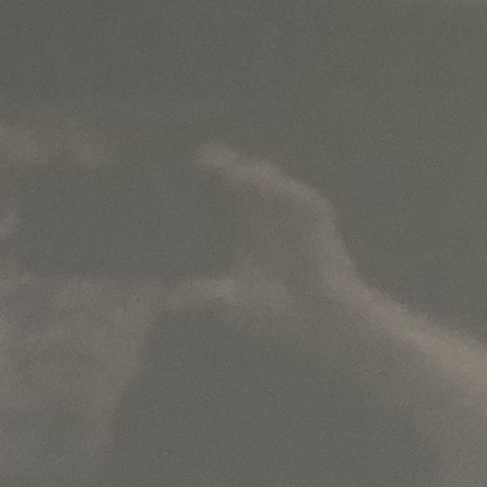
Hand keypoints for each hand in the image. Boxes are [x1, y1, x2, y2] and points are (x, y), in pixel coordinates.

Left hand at [170, 147, 369, 348]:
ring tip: (234, 171)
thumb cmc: (279, 313)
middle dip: (232, 165)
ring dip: (257, 176)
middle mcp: (273, 213)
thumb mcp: (232, 304)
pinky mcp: (320, 223)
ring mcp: (298, 215)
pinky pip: (304, 199)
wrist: (320, 327)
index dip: (216, 172)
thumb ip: (203, 295)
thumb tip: (165, 301)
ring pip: (277, 183)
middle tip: (209, 158)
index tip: (195, 162)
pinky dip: (287, 192)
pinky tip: (270, 187)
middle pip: (252, 177)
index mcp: (251, 224)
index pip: (232, 189)